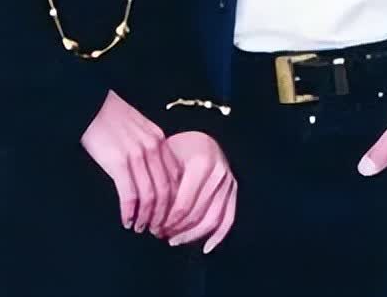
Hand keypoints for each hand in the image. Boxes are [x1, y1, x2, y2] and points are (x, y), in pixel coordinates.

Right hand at [80, 91, 181, 234]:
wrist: (91, 103)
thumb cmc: (112, 116)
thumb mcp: (140, 127)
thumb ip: (151, 147)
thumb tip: (155, 174)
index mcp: (159, 139)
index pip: (175, 178)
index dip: (173, 202)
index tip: (167, 216)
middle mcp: (152, 147)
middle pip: (166, 191)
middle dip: (162, 215)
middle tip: (155, 230)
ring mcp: (137, 155)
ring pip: (150, 196)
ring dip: (146, 217)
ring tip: (139, 227)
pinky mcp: (119, 162)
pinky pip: (130, 195)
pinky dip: (129, 212)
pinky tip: (126, 220)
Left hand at [161, 131, 236, 253]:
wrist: (196, 139)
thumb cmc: (177, 148)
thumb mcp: (165, 159)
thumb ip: (162, 185)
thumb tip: (152, 217)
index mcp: (201, 161)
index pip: (183, 204)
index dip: (167, 221)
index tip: (154, 227)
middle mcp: (219, 170)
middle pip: (197, 214)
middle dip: (177, 229)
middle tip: (161, 234)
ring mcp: (228, 180)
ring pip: (213, 219)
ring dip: (193, 235)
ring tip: (175, 239)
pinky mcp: (233, 188)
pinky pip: (228, 217)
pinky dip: (218, 236)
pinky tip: (205, 247)